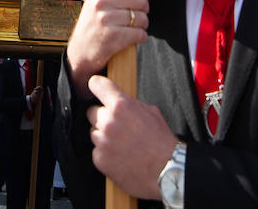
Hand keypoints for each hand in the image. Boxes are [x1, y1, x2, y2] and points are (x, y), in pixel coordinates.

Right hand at [65, 0, 149, 95]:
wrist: (80, 51)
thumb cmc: (93, 23)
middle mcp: (100, 1)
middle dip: (143, 9)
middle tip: (132, 15)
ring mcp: (106, 19)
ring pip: (143, 17)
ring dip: (141, 25)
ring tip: (129, 27)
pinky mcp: (113, 37)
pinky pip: (141, 34)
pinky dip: (140, 37)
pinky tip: (131, 37)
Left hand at [85, 75, 174, 199]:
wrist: (166, 171)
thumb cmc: (162, 142)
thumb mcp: (152, 112)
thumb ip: (130, 103)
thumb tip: (118, 99)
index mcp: (121, 106)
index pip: (97, 85)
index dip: (97, 86)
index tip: (96, 87)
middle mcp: (108, 122)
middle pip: (91, 111)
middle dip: (102, 116)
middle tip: (118, 125)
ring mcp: (102, 142)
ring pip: (94, 132)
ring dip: (103, 135)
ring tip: (122, 143)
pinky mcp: (99, 159)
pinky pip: (96, 151)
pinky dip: (105, 153)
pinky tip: (120, 155)